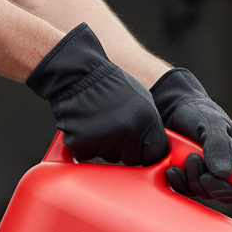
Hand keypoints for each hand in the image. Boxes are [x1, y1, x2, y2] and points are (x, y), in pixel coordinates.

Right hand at [26, 24, 167, 165]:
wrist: (77, 72)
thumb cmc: (110, 85)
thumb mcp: (142, 101)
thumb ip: (150, 127)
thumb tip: (155, 150)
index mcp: (147, 121)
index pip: (155, 154)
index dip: (146, 151)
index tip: (138, 146)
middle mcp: (128, 132)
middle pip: (132, 159)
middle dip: (124, 150)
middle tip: (113, 128)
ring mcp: (105, 140)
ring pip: (109, 157)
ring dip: (104, 146)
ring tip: (98, 121)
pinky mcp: (82, 145)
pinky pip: (87, 155)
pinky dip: (85, 145)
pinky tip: (84, 125)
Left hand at [151, 68, 231, 203]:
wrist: (174, 109)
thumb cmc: (198, 112)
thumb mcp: (212, 123)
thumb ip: (219, 145)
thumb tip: (224, 173)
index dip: (224, 191)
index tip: (206, 178)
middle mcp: (226, 172)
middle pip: (218, 195)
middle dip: (201, 183)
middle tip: (191, 160)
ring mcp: (208, 176)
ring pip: (201, 193)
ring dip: (188, 180)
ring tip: (182, 158)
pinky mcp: (191, 178)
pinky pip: (186, 190)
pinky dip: (177, 181)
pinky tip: (172, 168)